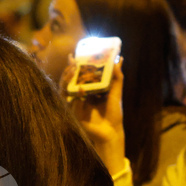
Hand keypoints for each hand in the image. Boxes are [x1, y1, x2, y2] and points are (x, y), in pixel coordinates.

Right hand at [69, 57, 126, 174]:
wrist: (111, 131)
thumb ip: (117, 77)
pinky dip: (75, 94)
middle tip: (72, 60)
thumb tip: (119, 59)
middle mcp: (81, 95)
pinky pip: (71, 101)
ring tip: (72, 69)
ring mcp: (76, 103)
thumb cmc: (114, 114)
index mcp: (90, 89)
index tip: (76, 54)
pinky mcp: (74, 112)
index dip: (78, 65)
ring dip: (67, 78)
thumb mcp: (116, 93)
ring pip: (66, 88)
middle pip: (71, 80)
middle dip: (70, 69)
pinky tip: (80, 88)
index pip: (81, 74)